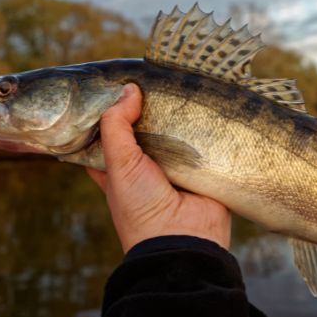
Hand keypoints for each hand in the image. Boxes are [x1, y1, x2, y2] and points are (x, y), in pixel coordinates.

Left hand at [86, 83, 230, 252]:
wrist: (184, 241)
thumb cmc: (141, 209)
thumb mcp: (119, 165)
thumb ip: (116, 126)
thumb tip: (128, 89)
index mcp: (119, 169)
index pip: (108, 134)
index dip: (110, 112)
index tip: (114, 83)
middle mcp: (147, 166)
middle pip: (146, 128)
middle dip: (149, 108)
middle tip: (152, 76)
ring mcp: (178, 167)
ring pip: (176, 132)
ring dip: (179, 115)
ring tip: (181, 82)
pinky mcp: (205, 168)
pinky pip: (206, 142)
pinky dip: (206, 127)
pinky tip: (207, 101)